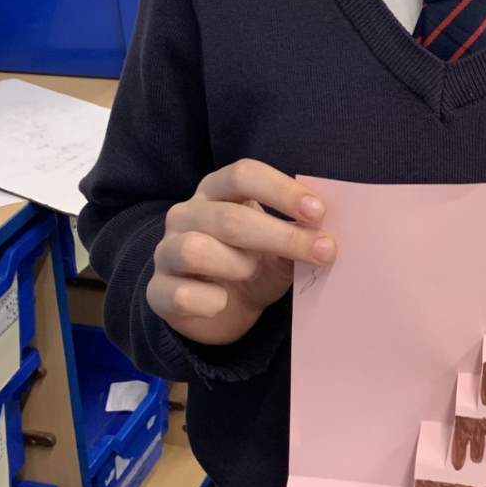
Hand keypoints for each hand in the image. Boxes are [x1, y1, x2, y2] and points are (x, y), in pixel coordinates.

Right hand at [147, 160, 335, 346]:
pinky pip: (183, 294)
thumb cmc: (251, 267)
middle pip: (229, 217)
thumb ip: (298, 236)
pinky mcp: (158, 290)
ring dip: (238, 266)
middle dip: (282, 236)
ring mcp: (166, 251)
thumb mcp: (279, 249)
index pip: (243, 174)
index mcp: (216, 191)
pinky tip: (223, 302)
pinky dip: (211, 301)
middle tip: (324, 252)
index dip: (281, 191)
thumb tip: (327, 236)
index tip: (319, 212)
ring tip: (252, 274)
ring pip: (196, 250)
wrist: (219, 311)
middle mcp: (185, 214)